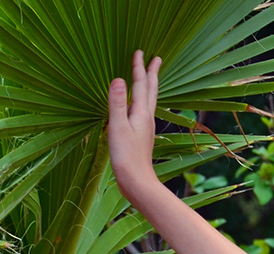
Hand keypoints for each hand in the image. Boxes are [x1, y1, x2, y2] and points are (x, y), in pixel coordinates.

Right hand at [108, 50, 161, 203]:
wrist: (136, 181)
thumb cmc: (126, 156)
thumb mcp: (118, 127)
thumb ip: (117, 102)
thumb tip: (119, 79)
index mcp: (141, 113)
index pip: (141, 84)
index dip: (139, 67)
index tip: (140, 51)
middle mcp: (147, 118)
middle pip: (151, 91)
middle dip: (152, 74)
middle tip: (156, 59)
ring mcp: (145, 128)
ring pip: (149, 101)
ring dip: (149, 87)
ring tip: (149, 79)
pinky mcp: (141, 137)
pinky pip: (143, 112)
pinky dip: (141, 102)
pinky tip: (137, 108)